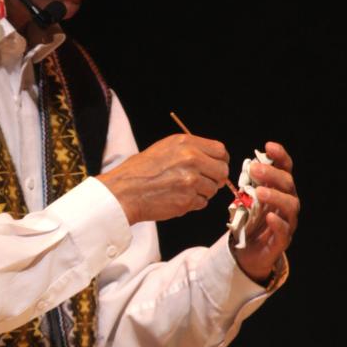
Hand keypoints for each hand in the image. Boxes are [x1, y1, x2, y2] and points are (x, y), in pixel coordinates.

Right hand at [98, 134, 229, 224]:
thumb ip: (189, 150)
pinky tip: (178, 197)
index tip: (217, 166)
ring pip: (213, 189)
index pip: (220, 150)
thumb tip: (209, 158)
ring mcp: (191, 180)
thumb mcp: (164, 148)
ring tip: (183, 189)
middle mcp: (191, 159)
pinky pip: (202, 203)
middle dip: (215, 178)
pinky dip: (194, 203)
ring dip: (202, 192)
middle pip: (222, 170)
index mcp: (185, 143)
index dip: (221, 160)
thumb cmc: (139, 171)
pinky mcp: (188, 200)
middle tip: (203, 181)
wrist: (124, 191)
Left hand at [232, 141, 299, 283]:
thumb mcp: (245, 197)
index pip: (285, 169)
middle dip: (272, 174)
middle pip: (288, 184)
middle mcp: (286, 203)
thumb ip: (246, 182)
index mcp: (279, 189)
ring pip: (290, 206)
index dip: (280, 156)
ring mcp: (287, 222)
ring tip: (259, 192)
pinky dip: (278, 224)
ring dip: (276, 196)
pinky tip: (269, 217)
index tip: (268, 146)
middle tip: (255, 168)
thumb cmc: (247, 219)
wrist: (246, 251)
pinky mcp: (282, 241)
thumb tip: (238, 163)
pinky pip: (285, 232)